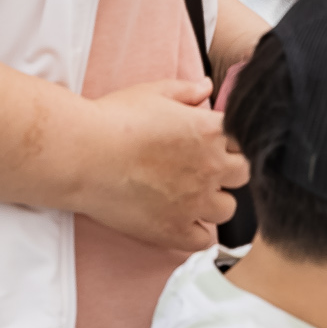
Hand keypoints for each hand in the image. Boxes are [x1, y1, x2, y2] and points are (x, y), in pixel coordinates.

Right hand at [84, 81, 247, 249]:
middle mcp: (211, 167)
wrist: (81, 154)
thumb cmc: (113, 120)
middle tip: (204, 171)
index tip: (213, 147)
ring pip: (228, 209)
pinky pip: (204, 240)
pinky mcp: (174, 229)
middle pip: (243, 175)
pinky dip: (197, 234)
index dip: (229, 144)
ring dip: (214, 203)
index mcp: (212, 132)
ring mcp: (195, 201)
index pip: (244, 141)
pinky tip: (183, 223)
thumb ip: (186, 91)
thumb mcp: (154, 93)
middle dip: (228, 172)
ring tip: (192, 198)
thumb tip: (207, 86)